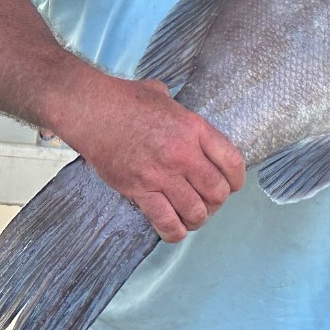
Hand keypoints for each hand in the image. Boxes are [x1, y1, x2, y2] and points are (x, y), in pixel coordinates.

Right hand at [61, 76, 245, 242]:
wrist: (92, 111)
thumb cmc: (126, 100)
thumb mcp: (166, 97)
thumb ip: (183, 115)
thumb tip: (188, 124)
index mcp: (194, 129)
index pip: (232, 162)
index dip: (237, 179)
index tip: (233, 185)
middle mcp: (182, 154)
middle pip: (217, 192)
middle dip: (217, 202)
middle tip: (209, 201)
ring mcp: (161, 174)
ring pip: (196, 211)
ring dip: (198, 218)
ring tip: (192, 215)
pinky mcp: (140, 190)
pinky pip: (166, 222)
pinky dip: (175, 231)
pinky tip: (175, 228)